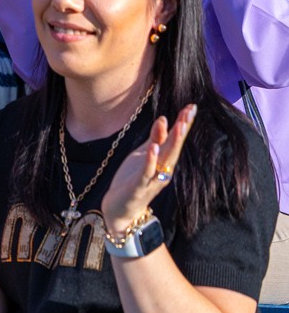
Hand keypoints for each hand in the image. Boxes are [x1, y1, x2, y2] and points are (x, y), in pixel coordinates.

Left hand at [99, 106, 194, 235]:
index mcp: (164, 160)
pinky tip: (153, 148)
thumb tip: (164, 119)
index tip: (192, 106)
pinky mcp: (140, 186)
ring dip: (172, 142)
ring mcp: (153, 178)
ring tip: (179, 125)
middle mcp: (163, 169)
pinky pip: (146, 171)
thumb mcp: (143, 154)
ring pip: (165, 158)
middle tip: (190, 111)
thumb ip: (155, 139)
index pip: (176, 139)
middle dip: (183, 129)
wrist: (120, 207)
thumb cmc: (133, 178)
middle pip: (175, 146)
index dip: (184, 123)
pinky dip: (150, 160)